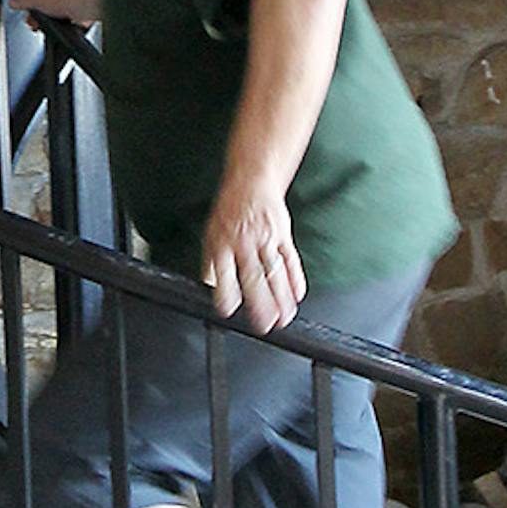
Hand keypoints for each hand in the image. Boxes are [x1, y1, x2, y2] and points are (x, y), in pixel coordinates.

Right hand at [10, 0, 99, 27]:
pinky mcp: (76, 13)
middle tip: (34, 21)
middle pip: (44, 2)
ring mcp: (69, 1)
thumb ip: (23, 1)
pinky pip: (66, 20)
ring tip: (48, 25)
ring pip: (54, 12)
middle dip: (38, 13)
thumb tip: (13, 2)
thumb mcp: (37, 1)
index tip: (24, 8)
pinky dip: (62, 25)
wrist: (87, 7)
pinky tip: (60, 27)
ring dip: (50, 20)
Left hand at [201, 179, 306, 334]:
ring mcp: (266, 239)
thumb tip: (209, 288)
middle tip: (264, 325)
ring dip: (281, 298)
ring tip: (284, 317)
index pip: (223, 276)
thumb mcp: (210, 235)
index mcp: (222, 244)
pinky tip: (298, 295)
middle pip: (253, 278)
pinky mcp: (284, 236)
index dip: (226, 295)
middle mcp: (244, 243)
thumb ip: (211, 263)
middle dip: (260, 304)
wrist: (251, 182)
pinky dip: (296, 279)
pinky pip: (291, 260)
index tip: (230, 312)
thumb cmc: (229, 211)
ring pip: (275, 273)